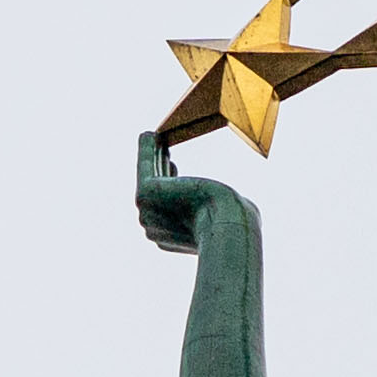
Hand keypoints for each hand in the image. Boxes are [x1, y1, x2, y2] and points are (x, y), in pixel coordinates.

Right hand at [137, 133, 243, 254]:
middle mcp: (152, 230)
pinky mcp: (146, 194)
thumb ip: (213, 211)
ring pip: (148, 176)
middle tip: (162, 149)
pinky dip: (146, 148)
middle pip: (153, 192)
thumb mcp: (221, 217)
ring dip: (151, 155)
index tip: (172, 166)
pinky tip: (149, 135)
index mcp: (167, 241)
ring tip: (154, 139)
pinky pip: (145, 164)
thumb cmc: (232, 222)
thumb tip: (217, 198)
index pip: (163, 207)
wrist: (227, 225)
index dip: (168, 183)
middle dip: (158, 169)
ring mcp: (146, 213)